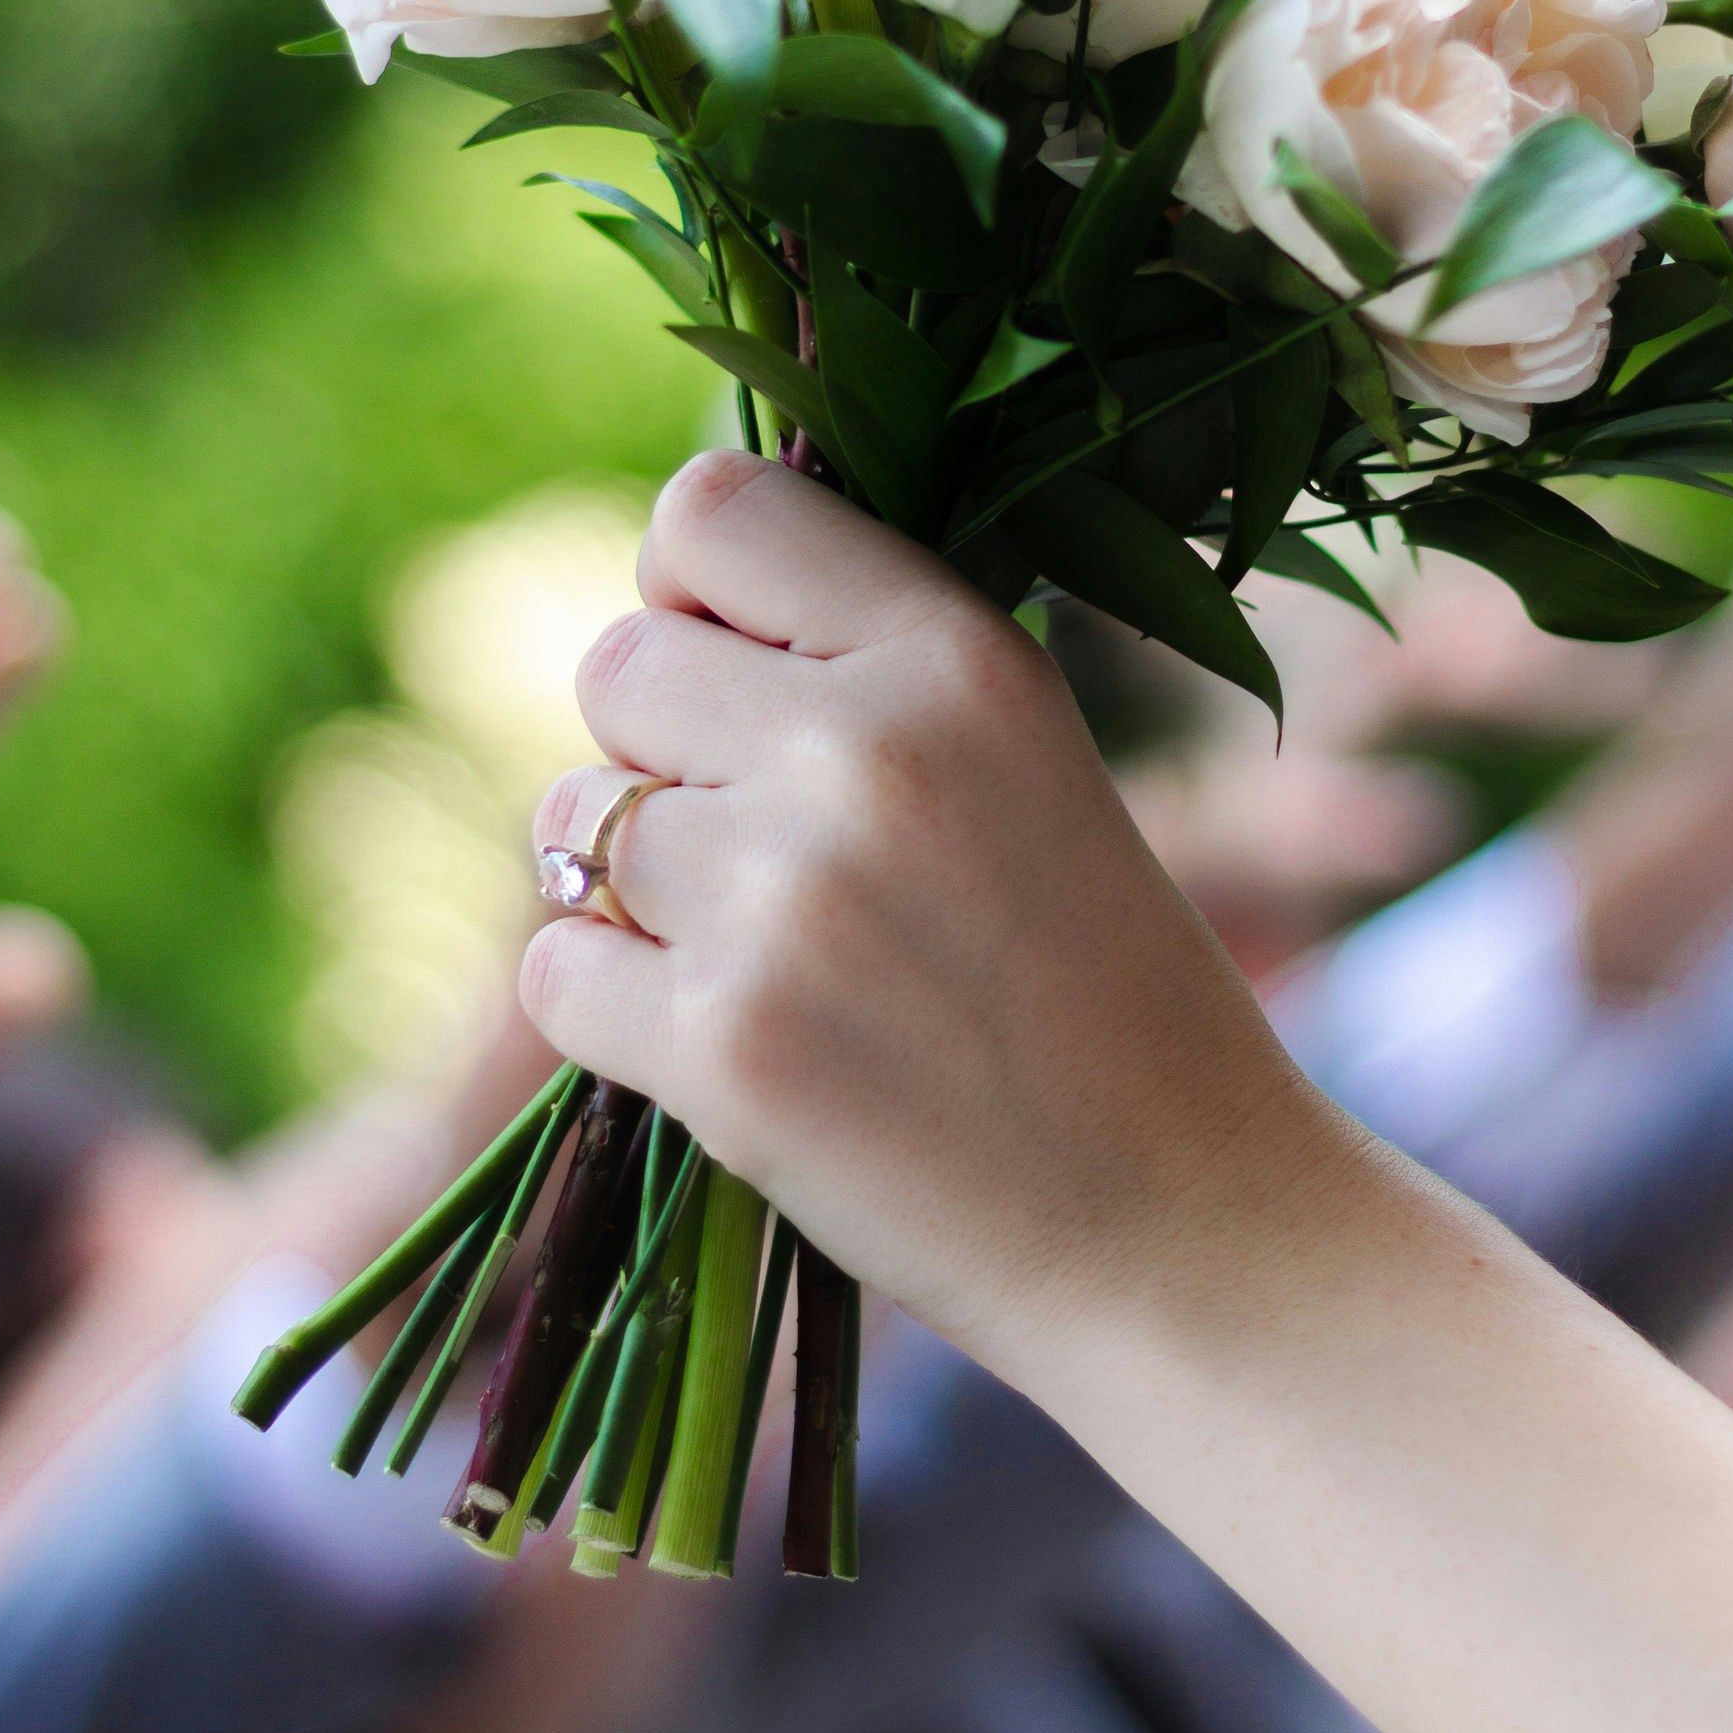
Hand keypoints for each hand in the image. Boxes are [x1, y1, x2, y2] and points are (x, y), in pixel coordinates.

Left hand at [522, 452, 1304, 1380]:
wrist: (1178, 1224)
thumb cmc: (1095, 983)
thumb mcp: (1026, 756)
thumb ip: (866, 662)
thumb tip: (673, 601)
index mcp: (958, 657)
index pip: (712, 508)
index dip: (692, 591)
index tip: (739, 671)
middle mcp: (865, 751)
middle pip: (614, 664)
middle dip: (653, 750)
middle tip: (758, 845)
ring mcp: (783, 900)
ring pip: (570, 820)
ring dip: (632, 885)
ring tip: (769, 955)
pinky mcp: (722, 1048)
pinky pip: (555, 963)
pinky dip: (610, 1008)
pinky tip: (728, 1044)